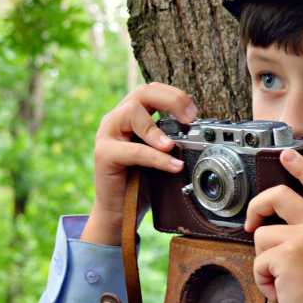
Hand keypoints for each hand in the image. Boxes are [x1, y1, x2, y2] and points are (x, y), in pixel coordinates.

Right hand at [80, 83, 198, 245]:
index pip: (151, 90)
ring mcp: (106, 135)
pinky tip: (172, 166)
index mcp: (130, 116)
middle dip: (171, 100)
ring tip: (172, 146)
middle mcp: (115, 120)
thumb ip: (169, 139)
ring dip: (157, 128)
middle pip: (142, 92)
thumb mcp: (158, 155)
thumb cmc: (140, 183)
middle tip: (190, 118)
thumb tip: (198, 132)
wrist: (118, 212)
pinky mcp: (103, 155)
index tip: (194, 113)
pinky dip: (156, 157)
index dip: (174, 95)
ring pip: (131, 112)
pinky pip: (133, 150)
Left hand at [244, 149, 302, 302]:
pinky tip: (281, 290)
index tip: (287, 155)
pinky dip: (262, 279)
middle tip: (252, 223)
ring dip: (262, 261)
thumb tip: (269, 221)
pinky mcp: (287, 256)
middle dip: (257, 207)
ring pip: (261, 234)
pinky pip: (257, 260)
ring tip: (282, 278)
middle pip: (280, 195)